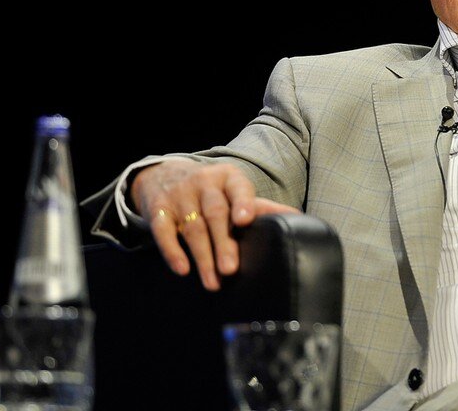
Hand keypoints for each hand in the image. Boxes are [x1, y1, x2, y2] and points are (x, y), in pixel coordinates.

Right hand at [130, 159, 298, 290]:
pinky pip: (163, 231)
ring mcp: (179, 196)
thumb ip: (262, 207)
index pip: (237, 188)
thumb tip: (299, 218)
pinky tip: (182, 270)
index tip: (245, 220)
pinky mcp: (158, 210)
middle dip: (223, 242)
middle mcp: (203, 183)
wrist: (165, 174)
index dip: (241, 203)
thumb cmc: (212, 191)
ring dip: (203, 257)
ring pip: (192, 227)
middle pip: (214, 213)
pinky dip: (172, 251)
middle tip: (231, 269)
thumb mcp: (235, 191)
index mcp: (228, 178)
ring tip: (213, 282)